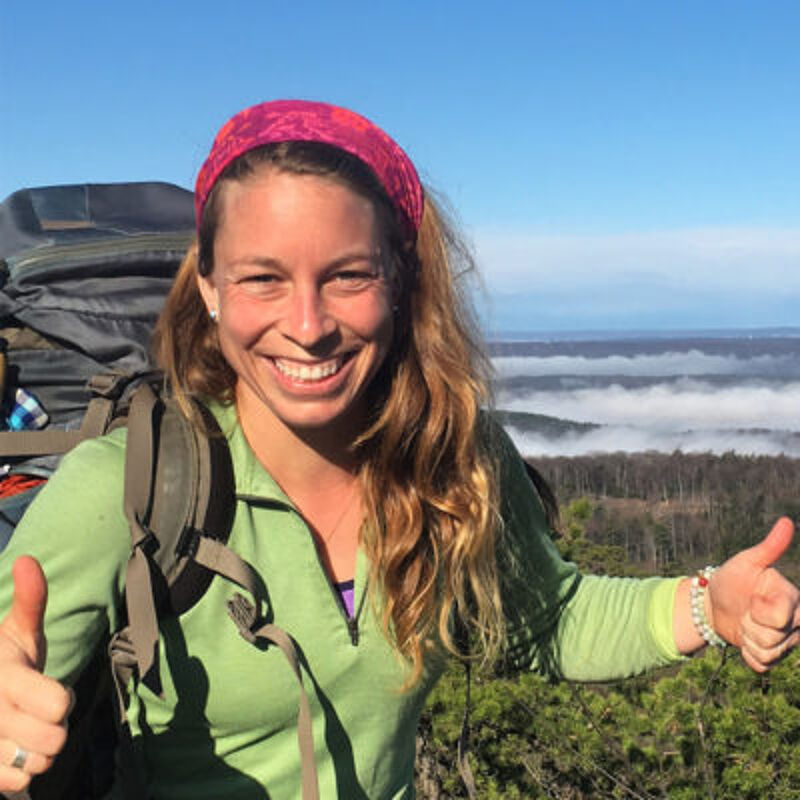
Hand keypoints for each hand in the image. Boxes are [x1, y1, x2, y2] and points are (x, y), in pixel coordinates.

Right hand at [0, 556, 71, 792]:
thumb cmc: (5, 662)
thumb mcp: (17, 632)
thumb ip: (30, 600)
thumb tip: (28, 560)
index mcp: (6, 677)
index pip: (57, 704)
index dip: (63, 701)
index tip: (52, 693)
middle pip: (54, 740)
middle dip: (55, 727)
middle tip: (42, 714)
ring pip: (38, 764)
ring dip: (39, 751)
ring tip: (24, 732)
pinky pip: (17, 785)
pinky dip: (22, 774)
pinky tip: (12, 753)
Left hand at [707, 517, 799, 671]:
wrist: (715, 602)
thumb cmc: (734, 577)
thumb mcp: (747, 562)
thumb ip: (769, 547)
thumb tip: (785, 521)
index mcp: (793, 599)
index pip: (780, 617)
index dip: (759, 611)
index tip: (752, 599)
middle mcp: (796, 622)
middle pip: (774, 638)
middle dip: (751, 625)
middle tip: (746, 611)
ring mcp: (786, 642)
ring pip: (767, 653)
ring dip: (748, 639)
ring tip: (745, 623)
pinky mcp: (773, 656)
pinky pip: (761, 665)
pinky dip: (747, 654)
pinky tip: (744, 639)